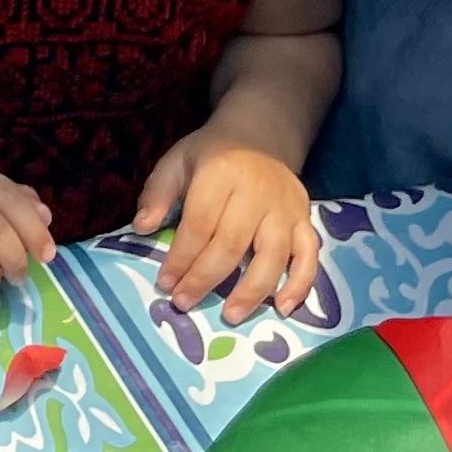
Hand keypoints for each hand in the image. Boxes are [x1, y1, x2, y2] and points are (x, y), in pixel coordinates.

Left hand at [137, 131, 319, 318]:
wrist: (259, 136)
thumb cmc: (211, 155)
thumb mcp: (177, 161)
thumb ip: (158, 193)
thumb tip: (142, 228)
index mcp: (222, 173)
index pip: (200, 223)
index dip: (181, 256)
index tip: (165, 283)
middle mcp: (258, 191)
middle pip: (232, 243)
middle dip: (206, 278)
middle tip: (185, 303)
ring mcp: (286, 208)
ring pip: (274, 255)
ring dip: (252, 290)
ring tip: (231, 315)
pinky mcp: (305, 220)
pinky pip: (309, 256)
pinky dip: (301, 284)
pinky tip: (282, 308)